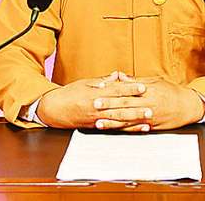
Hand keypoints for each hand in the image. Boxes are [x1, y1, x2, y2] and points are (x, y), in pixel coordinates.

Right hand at [35, 71, 150, 130]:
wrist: (52, 109)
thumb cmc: (69, 94)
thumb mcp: (85, 83)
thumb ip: (103, 80)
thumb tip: (117, 75)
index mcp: (95, 94)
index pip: (116, 90)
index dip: (130, 88)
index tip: (143, 87)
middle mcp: (97, 107)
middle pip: (120, 106)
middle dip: (137, 107)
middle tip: (152, 106)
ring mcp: (97, 119)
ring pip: (119, 120)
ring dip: (134, 120)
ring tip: (148, 119)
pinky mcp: (96, 127)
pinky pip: (114, 128)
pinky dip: (126, 129)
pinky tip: (137, 129)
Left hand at [93, 74, 204, 130]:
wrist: (188, 106)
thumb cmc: (172, 91)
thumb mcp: (155, 81)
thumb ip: (136, 80)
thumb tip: (120, 76)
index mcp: (148, 91)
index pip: (127, 91)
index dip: (112, 91)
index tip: (100, 90)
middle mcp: (148, 104)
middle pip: (125, 105)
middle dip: (108, 106)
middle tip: (94, 106)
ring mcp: (149, 117)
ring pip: (128, 120)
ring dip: (112, 122)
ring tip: (99, 122)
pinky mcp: (152, 127)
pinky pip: (136, 129)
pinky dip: (125, 130)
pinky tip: (115, 130)